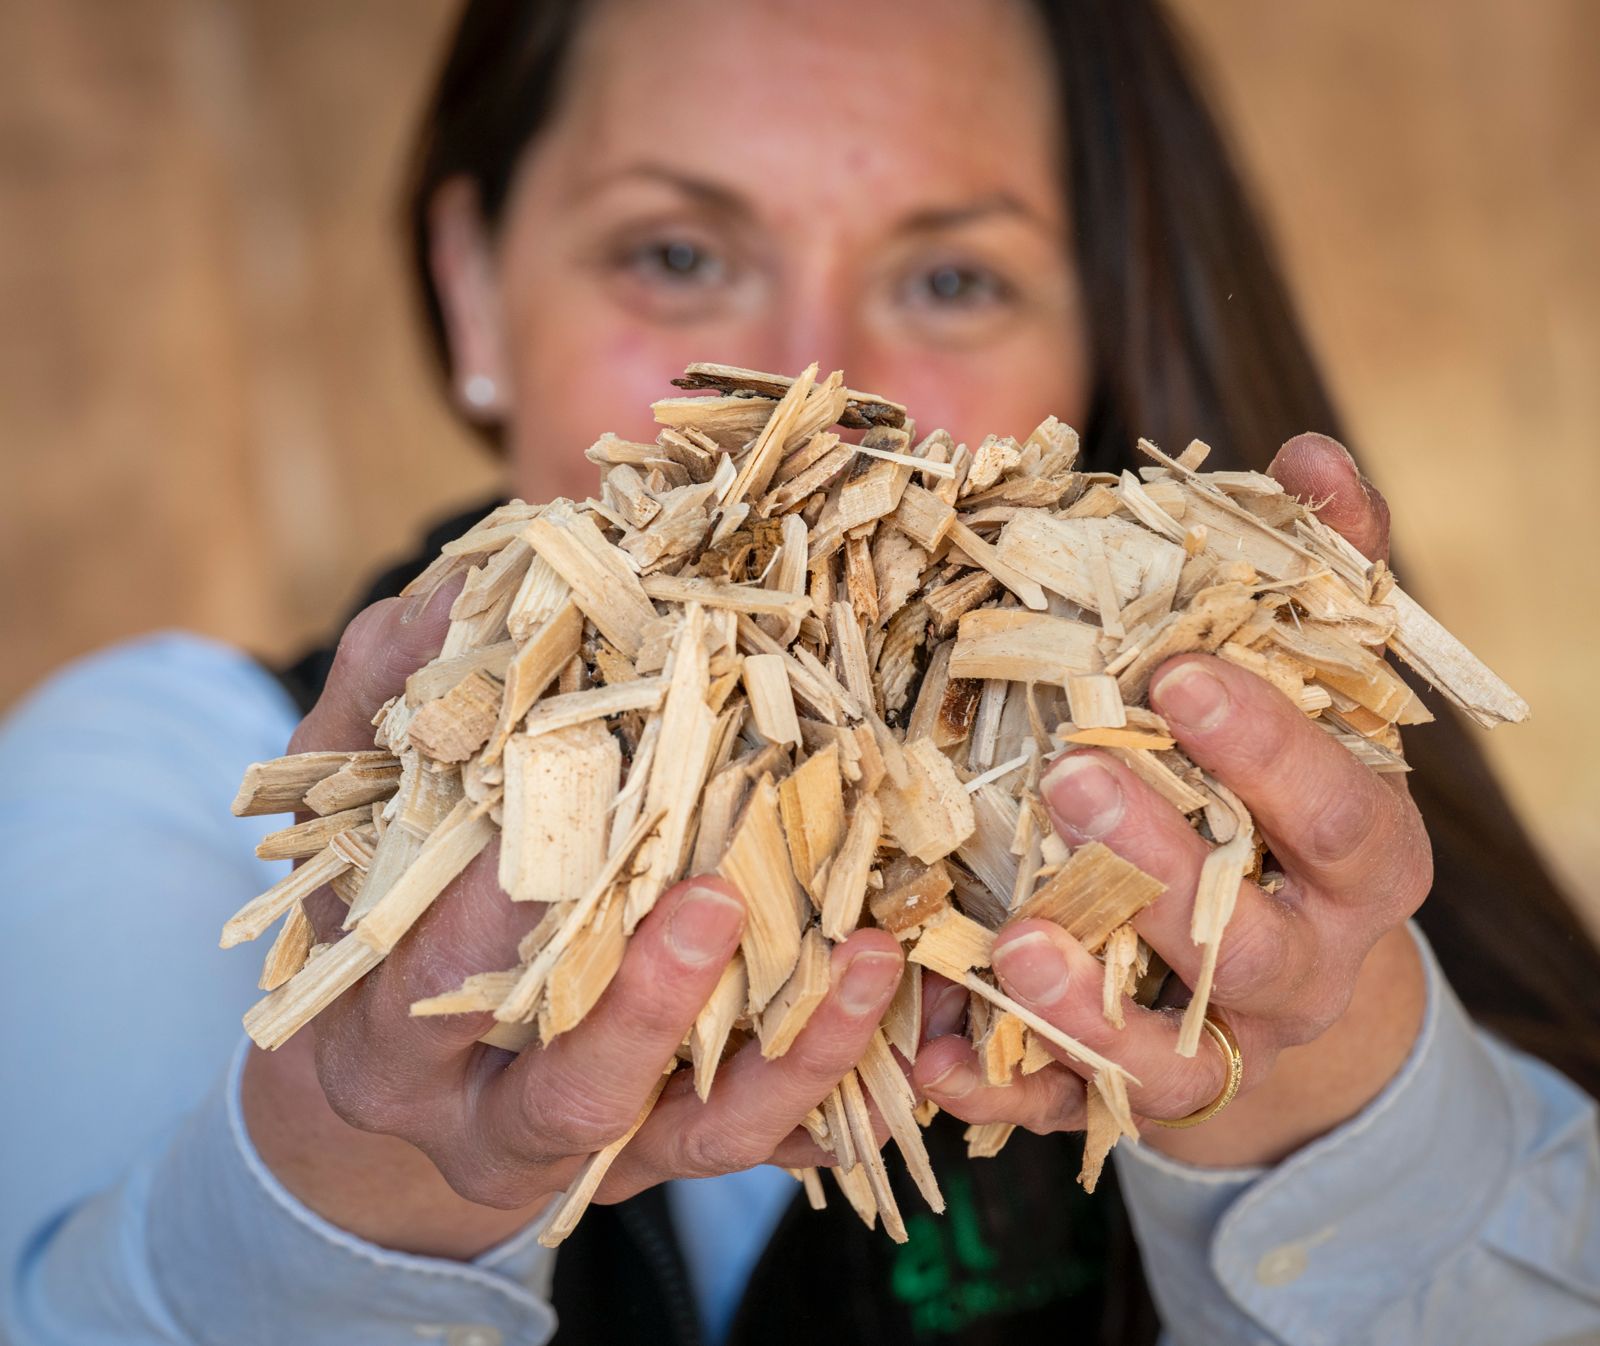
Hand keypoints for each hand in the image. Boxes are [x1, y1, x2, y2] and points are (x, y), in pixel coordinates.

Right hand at [243, 585, 904, 1258]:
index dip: (485, 910)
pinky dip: (823, 1089)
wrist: (404, 1097)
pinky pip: (751, 1145)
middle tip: (712, 896)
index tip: (558, 809)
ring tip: (861, 954)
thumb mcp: (363, 811)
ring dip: (783, 1056)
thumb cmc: (387, 915)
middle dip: (643, 1000)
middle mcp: (479, 1118)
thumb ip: (386, 703)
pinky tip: (882, 1020)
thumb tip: (453, 595)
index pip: (431, 981)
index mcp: (385, 1032)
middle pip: (566, 1088)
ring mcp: (585, 1153)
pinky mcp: (664, 1161)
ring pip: (693, 1139)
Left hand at [911, 435, 1431, 1167]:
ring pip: (1164, 1052)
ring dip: (1084, 1006)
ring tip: (1009, 943)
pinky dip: (1003, 1086)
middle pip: (1248, 940)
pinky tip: (931, 1058)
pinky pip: (1068, 1110)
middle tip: (1076, 779)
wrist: (1290, 986)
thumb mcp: (1320, 697)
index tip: (1179, 676)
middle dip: (1164, 868)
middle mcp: (1299, 965)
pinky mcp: (1131, 1096)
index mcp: (1358, 862)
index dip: (1269, 752)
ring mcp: (1216, 1044)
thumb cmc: (1286, 808)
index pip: (1337, 812)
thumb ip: (1319, 581)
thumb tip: (1302, 456)